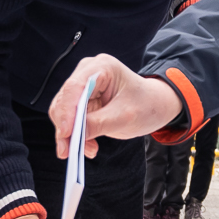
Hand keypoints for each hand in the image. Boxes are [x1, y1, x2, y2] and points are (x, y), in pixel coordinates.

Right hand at [50, 55, 180, 155]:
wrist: (155, 105)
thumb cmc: (147, 104)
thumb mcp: (126, 116)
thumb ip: (99, 124)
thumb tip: (74, 136)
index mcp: (103, 66)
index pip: (75, 86)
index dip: (67, 111)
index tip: (65, 133)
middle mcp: (88, 72)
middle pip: (65, 99)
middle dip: (65, 127)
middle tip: (68, 151)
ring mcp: (84, 86)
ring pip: (63, 111)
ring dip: (71, 134)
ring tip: (87, 150)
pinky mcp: (82, 100)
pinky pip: (71, 119)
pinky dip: (76, 135)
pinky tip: (89, 147)